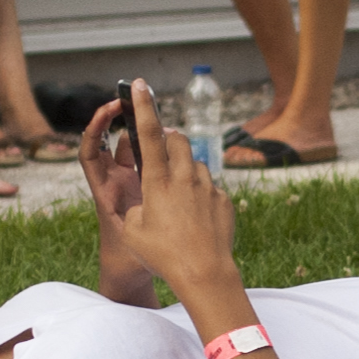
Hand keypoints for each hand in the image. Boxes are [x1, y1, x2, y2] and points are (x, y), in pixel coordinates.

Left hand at [78, 97, 160, 305]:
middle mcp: (115, 183)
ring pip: (135, 150)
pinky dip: (159, 151)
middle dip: (122, 119)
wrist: (132, 273)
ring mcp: (130, 184)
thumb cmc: (128, 258)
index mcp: (104, 190)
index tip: (109, 110)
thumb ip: (135, 218)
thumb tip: (143, 197)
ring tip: (161, 123)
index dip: (95, 128)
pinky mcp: (146, 188)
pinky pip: (151, 162)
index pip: (90, 153)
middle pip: (113, 143)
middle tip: (136, 99)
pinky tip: (177, 145)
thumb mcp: (131, 236)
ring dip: (145, 134)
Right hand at [99, 79, 237, 299]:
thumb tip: (149, 200)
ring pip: (196, 165)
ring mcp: (208, 187)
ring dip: (186, 172)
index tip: (140, 85)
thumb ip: (138, 207)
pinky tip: (197, 221)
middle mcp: (185, 178)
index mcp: (158, 182)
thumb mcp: (133, 231)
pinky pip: (211, 189)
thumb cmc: (163, 255)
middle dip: (170, 141)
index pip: (150, 134)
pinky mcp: (224, 200)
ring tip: (180, 202)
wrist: (205, 273)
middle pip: (179, 142)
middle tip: (162, 156)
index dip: (143, 107)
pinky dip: (202, 197)